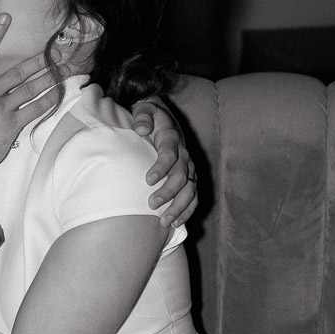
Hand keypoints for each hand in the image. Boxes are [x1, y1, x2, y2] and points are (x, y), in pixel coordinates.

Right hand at [0, 15, 61, 175]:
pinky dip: (48, 100)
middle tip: (56, 51)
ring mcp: (1, 108)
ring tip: (64, 70)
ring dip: (50, 77)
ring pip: (30, 88)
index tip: (7, 18)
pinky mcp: (11, 125)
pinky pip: (34, 109)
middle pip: (18, 70)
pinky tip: (58, 93)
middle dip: (40, 59)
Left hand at [132, 99, 197, 229]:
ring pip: (190, 190)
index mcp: (172, 139)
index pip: (170, 155)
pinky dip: (186, 211)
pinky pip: (193, 197)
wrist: (164, 121)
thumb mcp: (145, 110)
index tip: (148, 180)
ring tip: (164, 221)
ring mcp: (189, 168)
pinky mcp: (190, 179)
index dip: (160, 168)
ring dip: (179, 207)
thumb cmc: (150, 118)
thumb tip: (141, 129)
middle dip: (168, 192)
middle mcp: (184, 155)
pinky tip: (175, 223)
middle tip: (152, 205)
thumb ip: (142, 116)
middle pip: (181, 177)